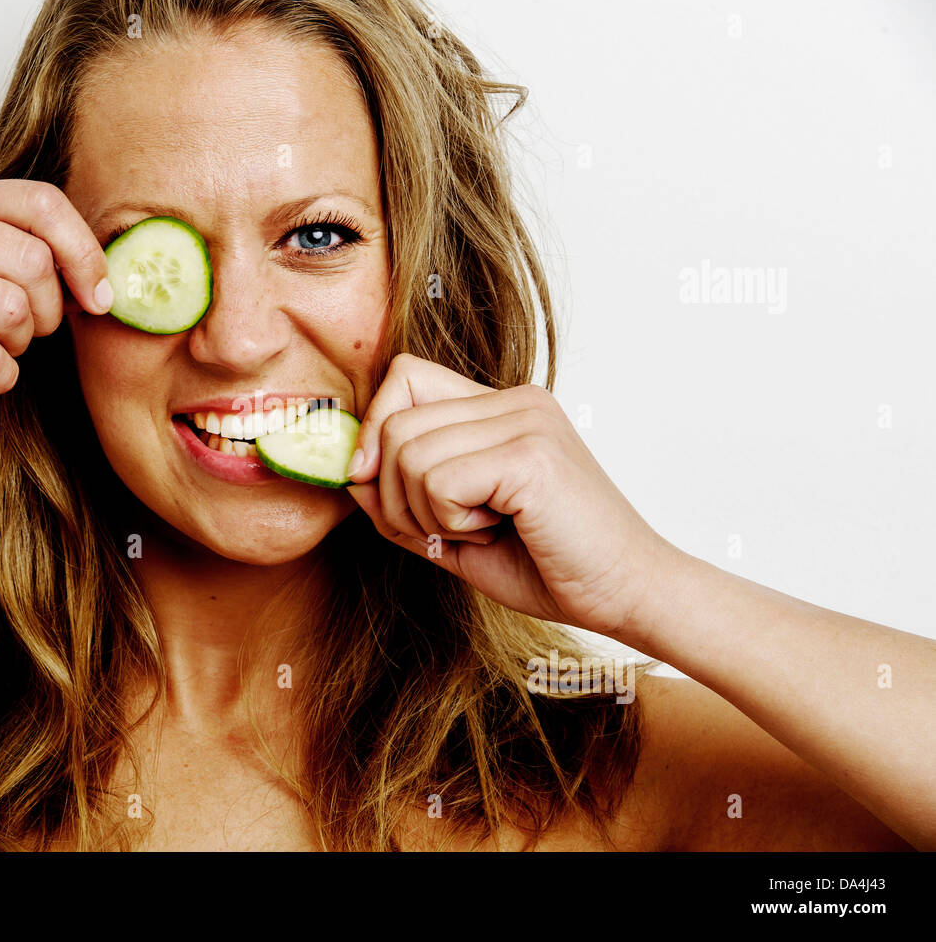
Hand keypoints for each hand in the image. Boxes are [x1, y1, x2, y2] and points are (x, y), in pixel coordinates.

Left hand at [345, 353, 682, 639]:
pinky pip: (438, 480)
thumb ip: (402, 495)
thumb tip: (349, 471)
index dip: (375, 428)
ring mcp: (526, 420)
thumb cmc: (547, 564)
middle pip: (395, 420)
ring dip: (427, 514)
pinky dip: (451, 523)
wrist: (624, 596)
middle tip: (448, 529)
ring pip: (408, 453)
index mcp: (501, 406)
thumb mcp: (453, 528)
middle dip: (395, 494)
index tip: (376, 482)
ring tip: (481, 530)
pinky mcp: (530, 454)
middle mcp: (515, 400)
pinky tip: (497, 531)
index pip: (403, 376)